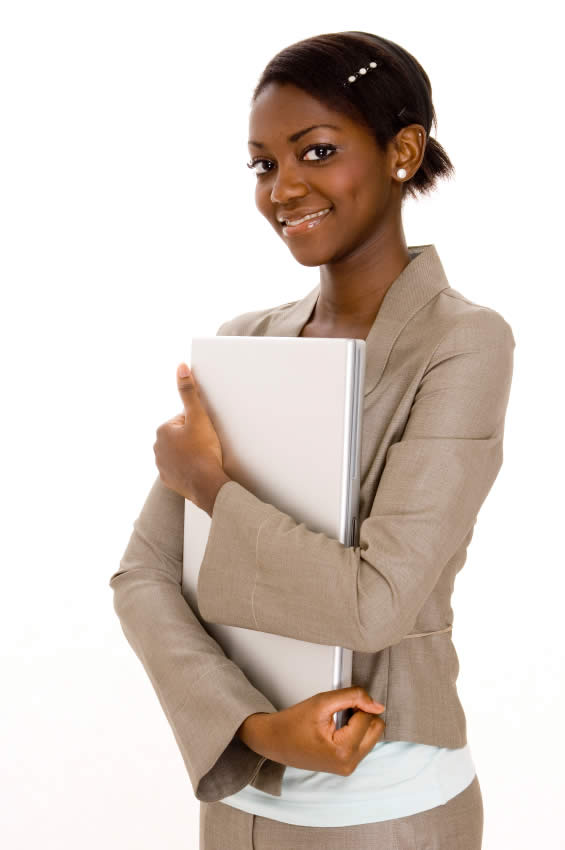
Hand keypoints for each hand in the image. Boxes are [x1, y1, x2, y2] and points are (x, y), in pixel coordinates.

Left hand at [153, 363, 224, 508]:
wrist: (207, 483)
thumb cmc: (204, 450)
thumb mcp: (199, 417)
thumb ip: (189, 392)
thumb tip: (181, 368)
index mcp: (162, 430)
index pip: (183, 420)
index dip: (198, 425)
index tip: (204, 434)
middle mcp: (157, 447)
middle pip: (181, 436)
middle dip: (192, 438)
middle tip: (206, 446)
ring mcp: (161, 465)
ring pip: (180, 452)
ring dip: (190, 453)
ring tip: (203, 458)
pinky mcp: (168, 480)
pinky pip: (179, 469)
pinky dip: (188, 468)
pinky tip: (198, 469)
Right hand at [237, 686, 385, 776]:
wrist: (273, 741)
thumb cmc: (293, 723)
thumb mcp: (322, 702)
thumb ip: (352, 697)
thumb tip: (377, 705)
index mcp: (344, 750)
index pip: (368, 717)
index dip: (356, 703)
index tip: (339, 703)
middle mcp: (349, 764)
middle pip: (376, 729)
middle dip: (361, 714)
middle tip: (339, 711)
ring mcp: (348, 768)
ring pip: (372, 736)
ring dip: (358, 723)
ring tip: (335, 721)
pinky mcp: (345, 767)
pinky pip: (363, 744)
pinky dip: (354, 732)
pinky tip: (335, 729)